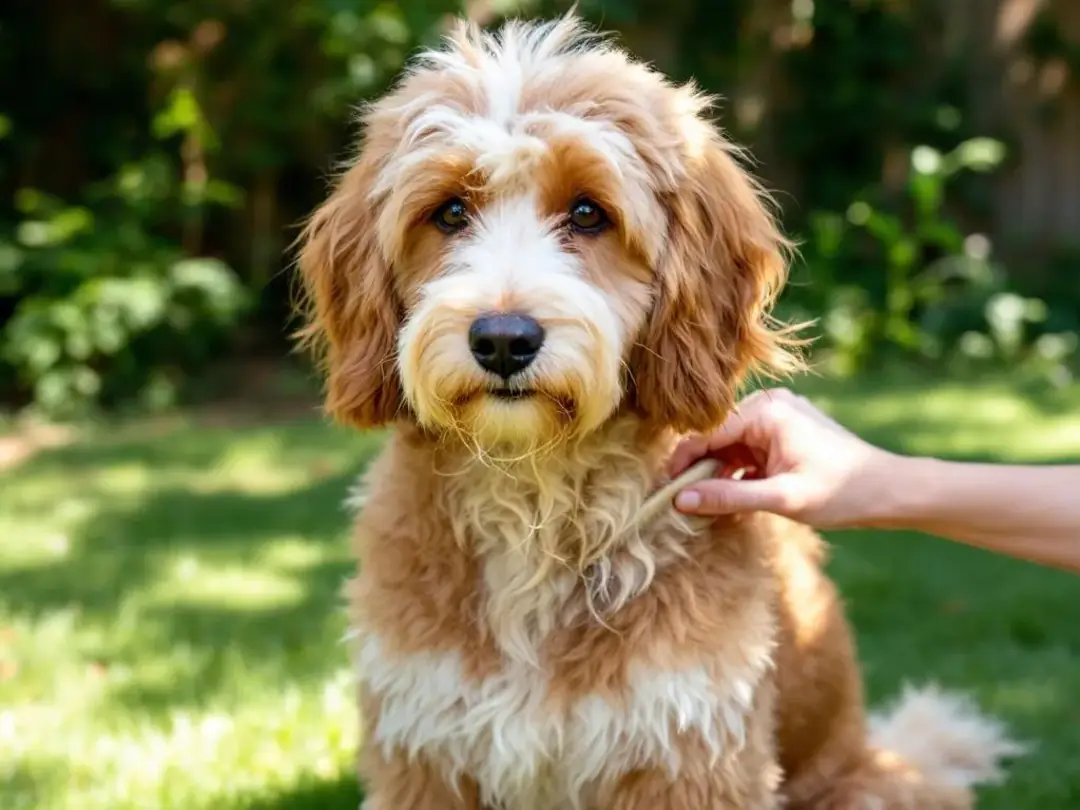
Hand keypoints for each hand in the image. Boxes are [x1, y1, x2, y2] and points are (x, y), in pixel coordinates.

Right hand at [670, 388, 896, 528]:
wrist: (891, 491)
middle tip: (680, 503)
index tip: (662, 492)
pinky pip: (748, 451)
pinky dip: (739, 473)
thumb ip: (729, 495)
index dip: (682, 463)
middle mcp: (770, 405)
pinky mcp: (785, 434)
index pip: (707, 434)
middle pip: (716, 438)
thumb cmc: (842, 492)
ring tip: (705, 506)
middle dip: (699, 470)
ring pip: (731, 446)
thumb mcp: (781, 498)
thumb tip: (681, 500)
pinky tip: (732, 499)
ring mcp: (779, 418)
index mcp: (767, 411)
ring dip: (719, 474)